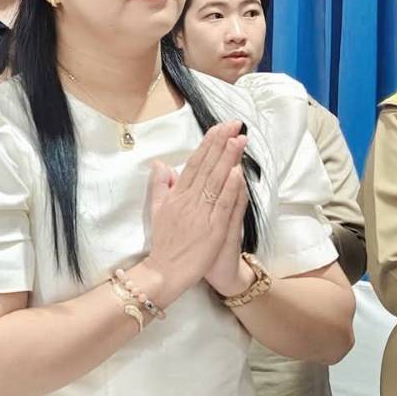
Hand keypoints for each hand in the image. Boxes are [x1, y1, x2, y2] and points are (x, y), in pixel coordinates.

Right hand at [137, 121, 249, 307]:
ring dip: (228, 159)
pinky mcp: (212, 229)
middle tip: (234, 124)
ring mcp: (200, 214)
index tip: (220, 128)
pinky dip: (229, 188)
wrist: (165, 271)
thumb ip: (160, 186)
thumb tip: (161, 164)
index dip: (208, 144)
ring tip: (239, 139)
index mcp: (176, 195)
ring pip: (216, 181)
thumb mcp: (157, 211)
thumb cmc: (164, 243)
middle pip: (207, 167)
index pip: (194, 163)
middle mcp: (188, 200)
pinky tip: (237, 172)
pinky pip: (222, 205)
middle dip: (221, 144)